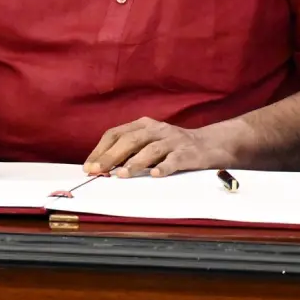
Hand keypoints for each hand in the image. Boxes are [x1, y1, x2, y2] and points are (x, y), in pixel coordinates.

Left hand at [83, 117, 234, 177]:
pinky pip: (175, 160)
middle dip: (111, 156)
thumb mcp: (150, 143)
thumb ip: (130, 152)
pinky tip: (155, 175)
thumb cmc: (173, 147)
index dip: (101, 149)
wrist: (211, 145)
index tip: (89, 166)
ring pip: (151, 149)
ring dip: (135, 162)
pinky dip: (164, 167)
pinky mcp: (189, 153)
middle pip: (130, 140)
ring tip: (121, 174)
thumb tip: (102, 168)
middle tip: (98, 171)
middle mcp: (157, 129)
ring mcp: (173, 140)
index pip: (116, 133)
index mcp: (143, 125)